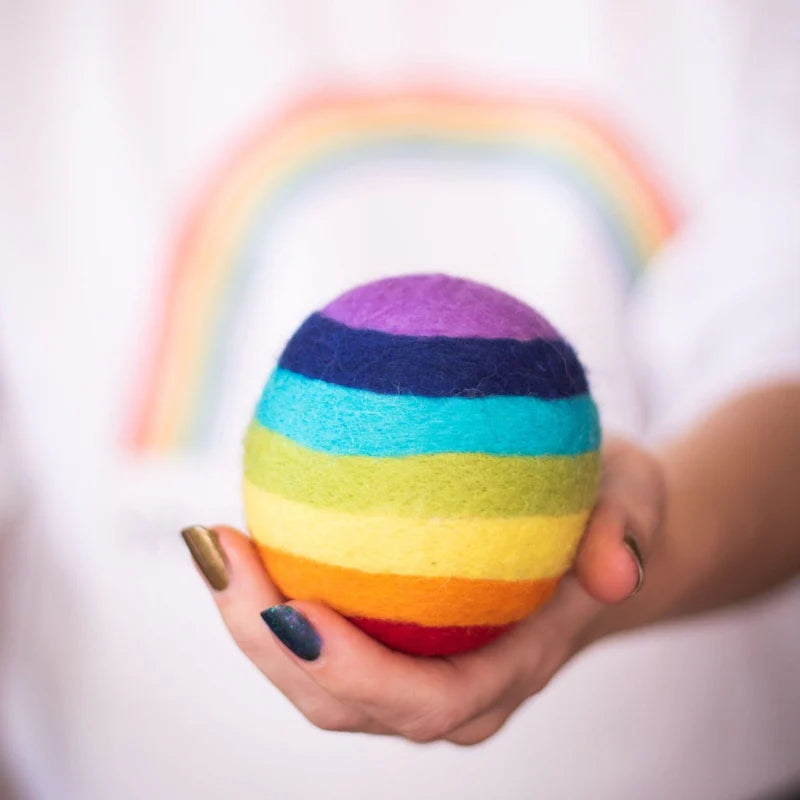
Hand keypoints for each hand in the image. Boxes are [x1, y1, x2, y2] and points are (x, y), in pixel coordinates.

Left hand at [183, 436, 664, 744]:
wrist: (595, 535)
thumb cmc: (610, 516)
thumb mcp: (637, 501)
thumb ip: (628, 531)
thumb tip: (614, 571)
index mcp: (508, 668)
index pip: (424, 702)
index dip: (354, 673)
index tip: (296, 606)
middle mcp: (450, 683)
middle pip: (344, 702)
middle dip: (270, 645)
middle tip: (219, 555)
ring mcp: (414, 664)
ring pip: (317, 678)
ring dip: (254, 622)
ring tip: (212, 544)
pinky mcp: (391, 633)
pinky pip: (321, 628)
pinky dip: (274, 594)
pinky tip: (245, 526)